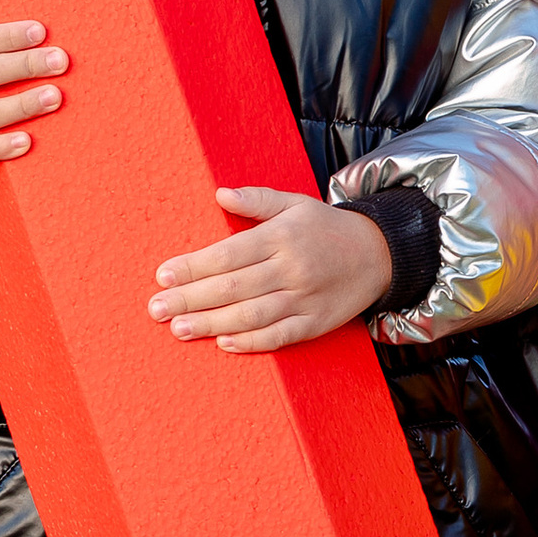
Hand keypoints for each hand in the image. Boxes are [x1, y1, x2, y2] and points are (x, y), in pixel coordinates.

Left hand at [149, 187, 394, 351]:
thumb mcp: (296, 203)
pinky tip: (224, 343)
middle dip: (191, 298)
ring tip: (179, 329)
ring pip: (252, 314)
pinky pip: (280, 336)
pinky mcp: (316, 323)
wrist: (380, 254)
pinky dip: (252, 342)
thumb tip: (219, 193)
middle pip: (233, 287)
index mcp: (282, 236)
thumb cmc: (327, 228)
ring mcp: (305, 299)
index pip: (229, 253)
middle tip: (156, 308)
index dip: (194, 266)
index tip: (164, 275)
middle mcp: (292, 268)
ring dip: (212, 323)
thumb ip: (257, 200)